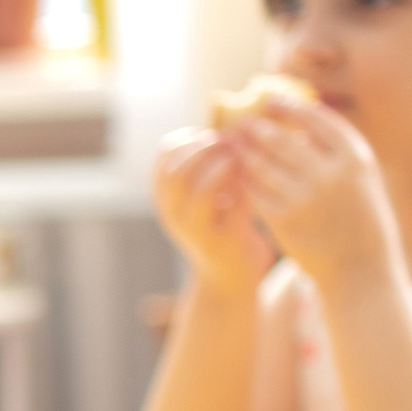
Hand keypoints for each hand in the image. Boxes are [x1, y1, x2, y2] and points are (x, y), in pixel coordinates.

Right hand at [153, 128, 274, 297]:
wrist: (231, 280)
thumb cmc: (228, 231)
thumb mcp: (217, 197)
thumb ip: (220, 169)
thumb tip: (240, 130)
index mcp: (167, 197)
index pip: (164, 156)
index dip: (188, 138)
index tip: (212, 132)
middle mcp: (170, 211)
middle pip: (173, 166)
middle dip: (201, 146)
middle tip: (227, 137)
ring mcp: (188, 227)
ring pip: (191, 184)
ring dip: (215, 162)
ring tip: (237, 153)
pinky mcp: (212, 239)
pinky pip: (219, 205)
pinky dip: (232, 184)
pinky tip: (248, 177)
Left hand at [230, 102, 399, 294]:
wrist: (361, 272)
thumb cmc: (363, 222)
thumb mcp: (363, 182)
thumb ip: (337, 154)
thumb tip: (300, 123)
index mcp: (356, 160)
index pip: (318, 119)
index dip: (292, 107)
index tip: (273, 99)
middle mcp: (330, 176)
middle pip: (283, 140)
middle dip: (259, 128)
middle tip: (244, 122)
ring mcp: (304, 198)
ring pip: (263, 165)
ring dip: (245, 152)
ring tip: (235, 144)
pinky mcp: (283, 221)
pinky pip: (255, 192)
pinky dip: (244, 179)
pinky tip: (237, 173)